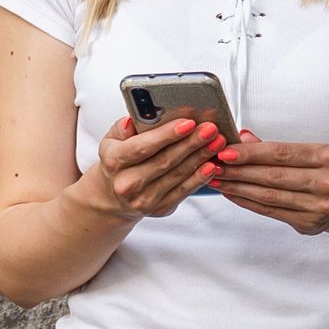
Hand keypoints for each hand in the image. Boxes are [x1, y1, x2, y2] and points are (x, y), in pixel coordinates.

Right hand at [66, 111, 215, 222]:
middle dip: (191, 143)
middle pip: (165, 161)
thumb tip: (134, 119)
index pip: (143, 146)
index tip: (188, 123)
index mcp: (114, 161)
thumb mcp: (111, 140)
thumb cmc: (119, 162)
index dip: (167, 135)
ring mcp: (144, 199)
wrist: (114, 196)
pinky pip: (184, 191)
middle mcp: (127, 183)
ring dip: (200, 158)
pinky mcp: (160, 208)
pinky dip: (200, 178)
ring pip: (178, 175)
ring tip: (217, 142)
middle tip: (211, 129)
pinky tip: (212, 165)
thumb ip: (122, 128)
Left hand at [207, 132, 328, 235]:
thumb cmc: (322, 172)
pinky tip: (232, 194)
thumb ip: (275, 147)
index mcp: (325, 157)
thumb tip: (243, 136)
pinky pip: (271, 211)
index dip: (251, 153)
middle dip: (239, 170)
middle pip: (273, 175)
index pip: (281, 153)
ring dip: (238, 187)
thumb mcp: (307, 153)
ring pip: (269, 195)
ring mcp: (319, 206)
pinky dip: (247, 202)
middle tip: (214, 165)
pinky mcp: (309, 223)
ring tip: (218, 180)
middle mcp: (326, 182)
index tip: (226, 151)